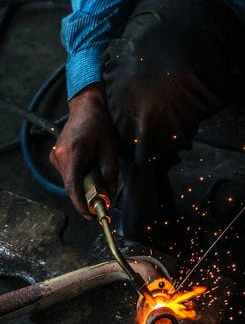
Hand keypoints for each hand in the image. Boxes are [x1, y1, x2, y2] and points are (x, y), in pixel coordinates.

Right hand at [50, 83, 117, 218]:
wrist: (85, 108)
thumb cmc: (100, 127)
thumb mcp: (110, 151)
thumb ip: (111, 174)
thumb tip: (110, 196)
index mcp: (74, 154)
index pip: (73, 186)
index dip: (81, 204)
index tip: (90, 215)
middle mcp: (60, 156)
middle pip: (72, 186)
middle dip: (86, 196)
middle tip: (102, 201)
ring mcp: (55, 156)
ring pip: (69, 182)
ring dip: (83, 186)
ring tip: (98, 178)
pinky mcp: (55, 156)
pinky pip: (68, 175)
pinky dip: (79, 178)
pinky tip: (89, 170)